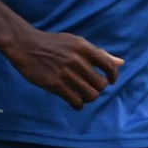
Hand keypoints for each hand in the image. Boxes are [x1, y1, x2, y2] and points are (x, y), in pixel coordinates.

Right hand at [4, 25, 122, 109]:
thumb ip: (98, 53)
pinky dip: (79, 104)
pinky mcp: (55, 85)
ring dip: (89, 97)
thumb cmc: (53, 44)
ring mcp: (66, 73)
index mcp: (83, 47)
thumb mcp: (76, 43)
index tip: (110, 81)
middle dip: (98, 88)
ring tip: (82, 94)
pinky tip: (74, 100)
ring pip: (91, 95)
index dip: (113, 76)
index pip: (109, 65)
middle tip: (90, 86)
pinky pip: (77, 102)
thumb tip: (121, 63)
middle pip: (101, 84)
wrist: (26, 46)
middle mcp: (77, 60)